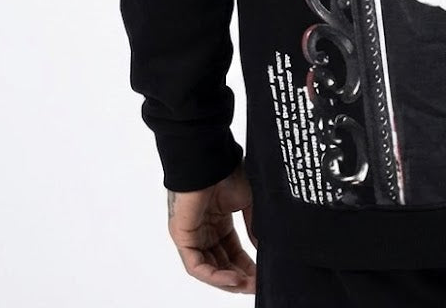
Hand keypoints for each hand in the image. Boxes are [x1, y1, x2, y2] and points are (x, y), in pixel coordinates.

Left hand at [167, 159, 257, 293]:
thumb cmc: (228, 172)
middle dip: (239, 277)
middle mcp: (204, 230)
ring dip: (228, 281)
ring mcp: (192, 235)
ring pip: (208, 269)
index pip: (232, 251)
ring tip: (247, 285)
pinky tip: (233, 278)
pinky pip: (196, 266)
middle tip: (257, 285)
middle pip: (221, 264)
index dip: (247, 265)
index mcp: (219, 221)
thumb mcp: (248, 202)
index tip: (262, 274)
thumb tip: (262, 249)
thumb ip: (253, 227)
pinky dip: (214, 276)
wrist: (211, 160)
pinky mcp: (182, 238)